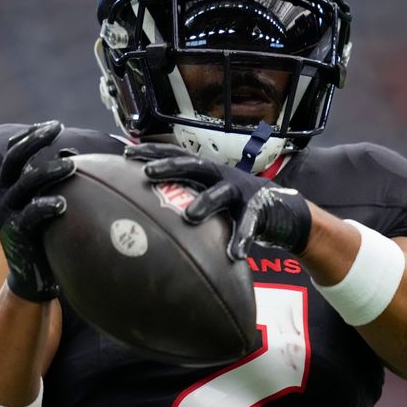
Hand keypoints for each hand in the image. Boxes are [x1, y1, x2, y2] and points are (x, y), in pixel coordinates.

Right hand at [0, 120, 76, 301]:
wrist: (32, 277)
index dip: (30, 134)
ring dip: (49, 170)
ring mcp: (6, 212)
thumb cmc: (45, 235)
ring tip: (71, 166)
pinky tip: (63, 204)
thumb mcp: (46, 204)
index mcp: (8, 184)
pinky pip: (31, 214)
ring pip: (26, 182)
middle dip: (35, 140)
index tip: (54, 124)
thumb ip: (54, 182)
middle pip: (15, 158)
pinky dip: (46, 205)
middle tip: (58, 128)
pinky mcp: (15, 233)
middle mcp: (2, 194)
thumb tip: (74, 156)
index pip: (13, 150)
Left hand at [124, 143, 310, 259]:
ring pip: (220, 194)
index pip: (176, 155)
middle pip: (194, 166)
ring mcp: (240, 191)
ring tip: (190, 216)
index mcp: (205, 171)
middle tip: (148, 173)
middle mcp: (220, 175)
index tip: (125, 155)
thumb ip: (183, 197)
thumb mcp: (207, 194)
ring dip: (205, 202)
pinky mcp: (258, 209)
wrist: (281, 209)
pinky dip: (242, 238)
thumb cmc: (233, 205)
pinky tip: (234, 254)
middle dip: (171, 167)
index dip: (152, 153)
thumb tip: (142, 209)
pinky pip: (249, 224)